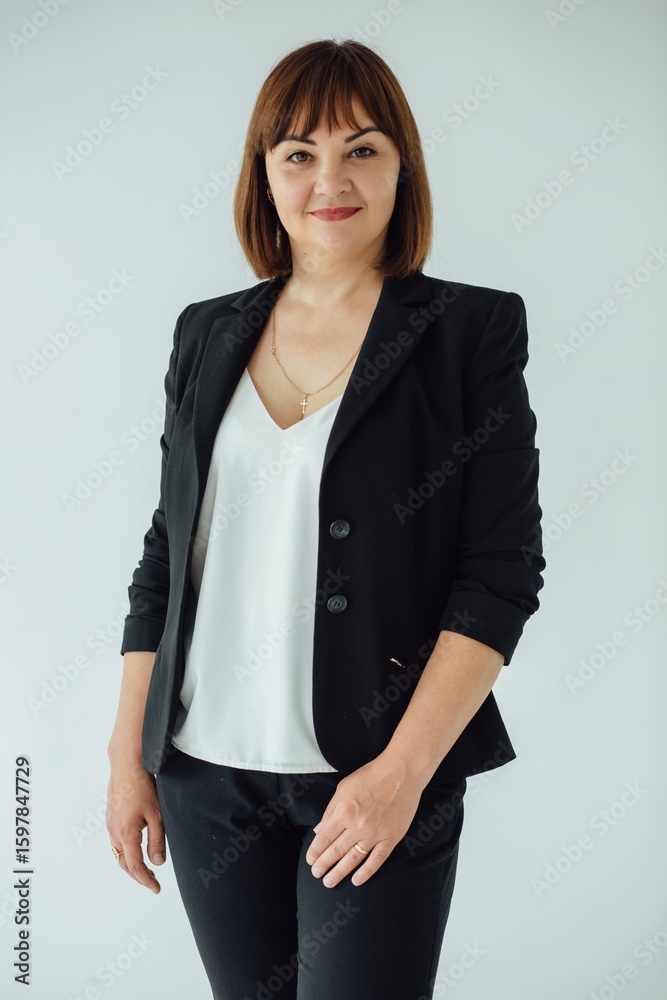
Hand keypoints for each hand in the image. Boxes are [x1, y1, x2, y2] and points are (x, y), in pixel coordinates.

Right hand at [106, 763, 166, 893]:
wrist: (127, 766)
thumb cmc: (142, 787)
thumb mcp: (156, 814)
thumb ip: (157, 840)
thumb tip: (157, 862)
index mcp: (126, 833)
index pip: (134, 865)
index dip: (145, 880)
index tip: (156, 888)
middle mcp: (115, 831)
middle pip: (123, 863)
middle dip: (138, 875)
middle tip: (153, 882)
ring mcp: (110, 824)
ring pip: (119, 853)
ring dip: (131, 864)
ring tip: (147, 868)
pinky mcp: (111, 818)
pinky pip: (116, 842)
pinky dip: (126, 851)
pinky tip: (136, 849)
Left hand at [305, 754, 423, 887]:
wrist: (401, 773)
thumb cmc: (371, 776)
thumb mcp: (344, 787)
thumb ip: (331, 810)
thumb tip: (320, 829)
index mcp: (344, 812)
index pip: (324, 838)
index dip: (315, 852)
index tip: (310, 860)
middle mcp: (357, 826)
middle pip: (336, 851)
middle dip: (323, 865)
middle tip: (316, 874)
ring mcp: (374, 834)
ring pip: (353, 859)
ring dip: (339, 873)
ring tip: (329, 882)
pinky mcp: (390, 838)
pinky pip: (376, 860)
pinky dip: (366, 873)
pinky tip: (356, 881)